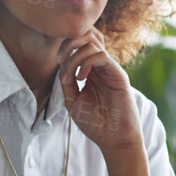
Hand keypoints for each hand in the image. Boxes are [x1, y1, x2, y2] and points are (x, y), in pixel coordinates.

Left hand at [57, 28, 141, 153]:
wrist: (114, 139)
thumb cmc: (95, 122)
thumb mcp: (73, 101)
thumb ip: (66, 82)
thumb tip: (62, 65)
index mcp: (91, 70)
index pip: (80, 44)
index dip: (65, 47)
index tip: (57, 63)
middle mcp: (101, 66)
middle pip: (87, 36)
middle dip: (69, 44)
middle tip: (60, 60)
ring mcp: (110, 69)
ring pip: (92, 43)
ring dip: (75, 56)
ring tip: (70, 76)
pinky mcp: (118, 75)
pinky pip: (101, 56)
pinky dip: (86, 63)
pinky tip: (81, 78)